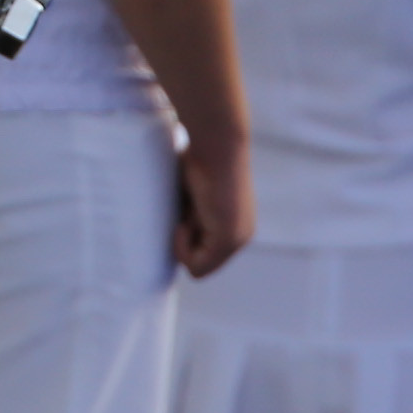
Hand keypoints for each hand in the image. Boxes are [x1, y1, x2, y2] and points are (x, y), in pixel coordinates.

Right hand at [170, 127, 253, 277]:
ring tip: (186, 213)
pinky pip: (196, 267)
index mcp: (235, 223)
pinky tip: (184, 222)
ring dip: (182, 243)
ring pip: (198, 268)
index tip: (183, 210)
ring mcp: (238, 240)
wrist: (216, 144)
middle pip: (201, 262)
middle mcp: (242, 235)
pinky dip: (181, 248)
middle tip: (184, 211)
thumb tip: (171, 221)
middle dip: (184, 241)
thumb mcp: (191, 192)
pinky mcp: (228, 240)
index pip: (205, 252)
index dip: (185, 237)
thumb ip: (188, 211)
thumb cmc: (198, 157)